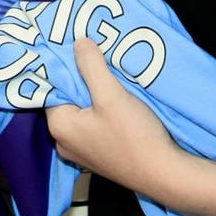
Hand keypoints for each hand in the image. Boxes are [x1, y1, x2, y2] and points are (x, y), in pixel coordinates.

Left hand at [45, 37, 183, 199]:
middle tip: (96, 57)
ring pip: (82, 112)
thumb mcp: (111, 94)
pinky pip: (93, 125)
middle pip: (66, 100)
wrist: (164, 174)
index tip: (78, 49)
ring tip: (109, 75)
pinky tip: (117, 100)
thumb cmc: (134, 136)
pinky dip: (102, 111)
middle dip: (81, 79)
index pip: (51, 87)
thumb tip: (78, 42)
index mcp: (59, 127)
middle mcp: (64, 142)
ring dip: (94, 95)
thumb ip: (90, 66)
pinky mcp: (99, 156)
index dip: (65, 67)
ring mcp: (82, 152)